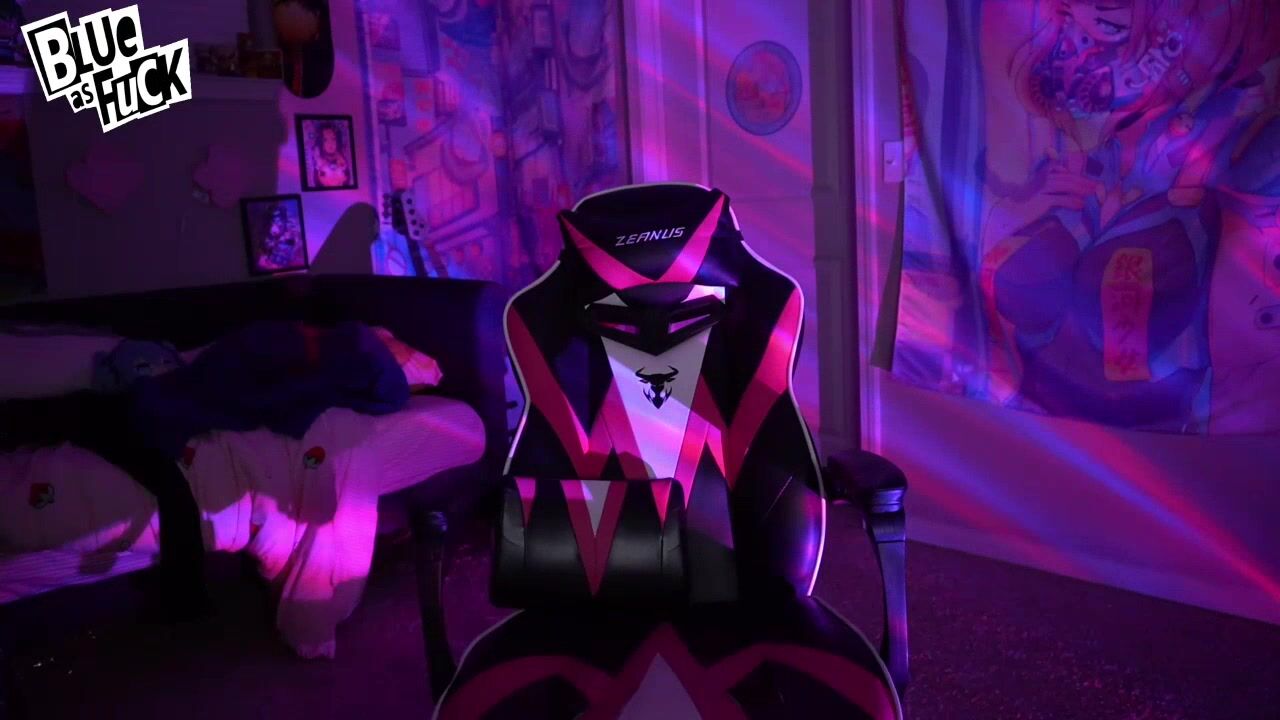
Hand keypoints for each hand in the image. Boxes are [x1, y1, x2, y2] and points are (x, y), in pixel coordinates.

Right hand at [985, 149, 1102, 244]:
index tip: (1089, 181)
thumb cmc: (1022, 205)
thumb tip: (1066, 190)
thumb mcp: (1036, 191)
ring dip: (1082, 190)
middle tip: (1098, 187)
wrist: (1007, 214)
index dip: (1078, 176)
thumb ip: (1050, 187)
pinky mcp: (1042, 201)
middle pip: (1068, 178)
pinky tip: (1081, 206)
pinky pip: (1062, 199)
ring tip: (1094, 195)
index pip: (1063, 171)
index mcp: (1041, 175)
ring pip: (1067, 186)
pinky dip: (1073, 202)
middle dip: (1085, 182)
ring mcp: (1042, 189)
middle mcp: (1042, 179)